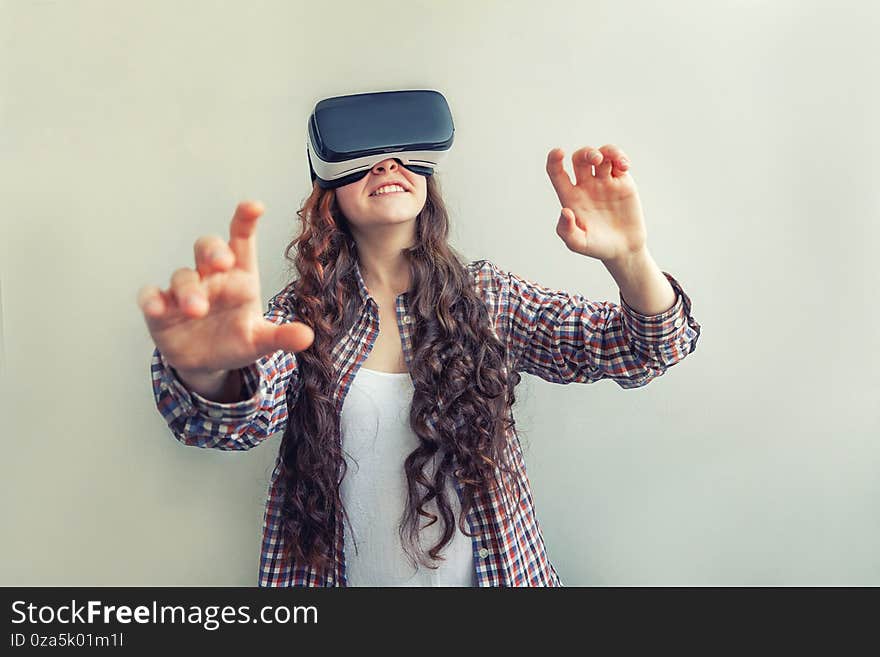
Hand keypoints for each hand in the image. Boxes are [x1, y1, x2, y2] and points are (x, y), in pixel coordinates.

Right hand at [136, 201, 313, 376]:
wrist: (208, 363)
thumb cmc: (236, 339)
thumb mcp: (261, 340)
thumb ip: (281, 336)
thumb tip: (307, 338)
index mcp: (239, 276)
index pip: (241, 240)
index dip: (245, 220)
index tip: (254, 206)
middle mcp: (211, 277)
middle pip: (207, 248)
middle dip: (213, 250)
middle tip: (222, 261)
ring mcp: (184, 291)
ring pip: (182, 275)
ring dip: (188, 290)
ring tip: (197, 310)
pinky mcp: (161, 309)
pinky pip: (151, 296)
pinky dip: (151, 300)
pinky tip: (156, 308)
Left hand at [547, 144, 647, 262]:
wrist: (624, 249)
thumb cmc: (596, 247)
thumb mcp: (578, 243)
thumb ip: (567, 230)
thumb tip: (564, 211)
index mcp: (570, 197)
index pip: (556, 172)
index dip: (554, 160)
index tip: (559, 152)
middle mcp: (585, 186)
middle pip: (581, 158)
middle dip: (587, 153)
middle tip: (596, 160)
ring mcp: (604, 182)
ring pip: (602, 155)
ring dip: (608, 152)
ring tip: (618, 163)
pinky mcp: (622, 182)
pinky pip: (619, 162)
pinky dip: (621, 158)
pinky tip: (624, 166)